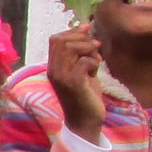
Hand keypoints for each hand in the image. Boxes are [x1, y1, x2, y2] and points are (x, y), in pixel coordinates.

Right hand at [47, 24, 106, 141]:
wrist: (85, 122)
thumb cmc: (85, 96)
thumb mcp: (82, 71)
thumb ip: (81, 55)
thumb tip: (87, 32)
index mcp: (53, 67)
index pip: (55, 39)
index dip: (72, 31)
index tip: (88, 29)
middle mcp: (53, 71)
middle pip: (62, 40)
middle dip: (82, 38)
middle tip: (96, 47)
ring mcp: (62, 77)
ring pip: (71, 48)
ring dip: (89, 49)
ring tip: (97, 60)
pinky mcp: (74, 84)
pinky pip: (83, 62)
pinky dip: (93, 62)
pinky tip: (96, 71)